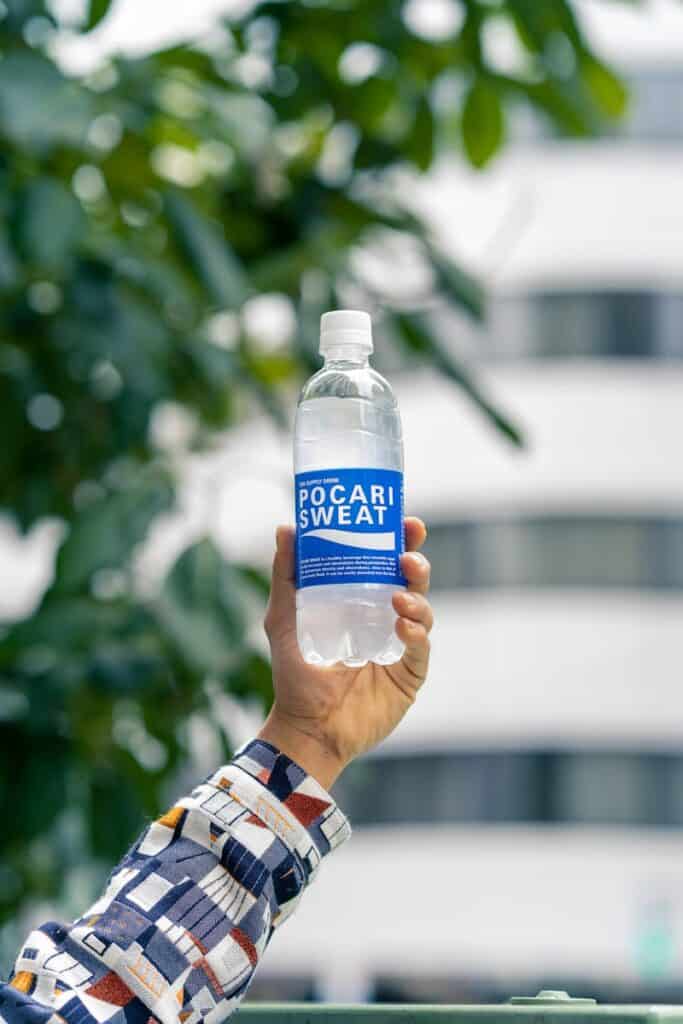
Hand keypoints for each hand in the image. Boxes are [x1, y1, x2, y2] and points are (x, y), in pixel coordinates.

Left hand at [258, 517, 432, 788]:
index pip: (388, 563)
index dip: (401, 541)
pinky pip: (421, 650)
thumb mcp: (283, 618)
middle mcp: (385, 619)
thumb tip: (287, 527)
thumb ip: (285, 575)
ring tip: (398, 597)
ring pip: (423, 612)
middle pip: (413, 582)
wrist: (306, 728)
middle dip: (417, 562)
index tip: (406, 522)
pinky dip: (417, 635)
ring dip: (416, 598)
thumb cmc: (295, 675)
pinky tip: (404, 629)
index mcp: (361, 601)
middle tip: (408, 553)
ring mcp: (400, 648)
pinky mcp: (408, 675)